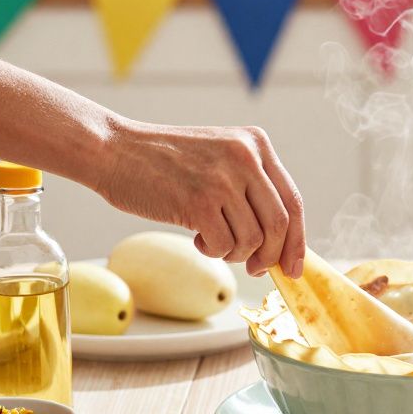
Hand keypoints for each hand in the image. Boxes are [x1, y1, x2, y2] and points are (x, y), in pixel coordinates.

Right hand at [93, 120, 305, 276]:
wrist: (115, 150)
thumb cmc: (164, 161)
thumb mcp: (219, 156)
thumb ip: (251, 186)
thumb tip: (280, 242)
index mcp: (256, 143)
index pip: (293, 201)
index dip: (298, 241)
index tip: (294, 267)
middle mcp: (245, 157)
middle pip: (281, 225)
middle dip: (272, 257)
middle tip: (256, 269)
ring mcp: (223, 179)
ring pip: (254, 240)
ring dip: (236, 254)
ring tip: (214, 241)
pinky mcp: (199, 202)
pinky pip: (224, 246)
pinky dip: (213, 252)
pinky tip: (197, 238)